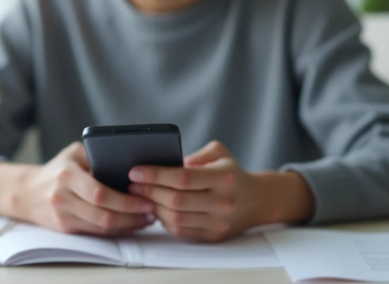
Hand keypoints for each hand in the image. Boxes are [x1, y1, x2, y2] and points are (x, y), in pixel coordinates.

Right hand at [0, 142, 155, 234]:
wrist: (28, 192)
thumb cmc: (59, 168)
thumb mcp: (75, 153)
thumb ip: (99, 155)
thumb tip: (132, 164)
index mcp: (67, 174)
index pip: (100, 193)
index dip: (126, 200)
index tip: (147, 198)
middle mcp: (62, 197)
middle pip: (104, 215)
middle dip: (132, 216)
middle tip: (152, 211)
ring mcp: (63, 216)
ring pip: (102, 228)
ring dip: (128, 225)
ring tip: (147, 218)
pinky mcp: (66, 229)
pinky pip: (96, 233)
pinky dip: (117, 230)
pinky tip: (131, 223)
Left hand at [128, 140, 313, 241]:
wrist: (256, 200)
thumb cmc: (231, 172)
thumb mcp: (218, 152)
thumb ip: (193, 154)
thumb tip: (165, 164)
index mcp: (224, 177)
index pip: (183, 177)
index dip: (156, 175)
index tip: (135, 171)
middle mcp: (222, 201)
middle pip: (176, 200)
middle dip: (149, 191)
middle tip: (133, 184)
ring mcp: (218, 222)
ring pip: (175, 218)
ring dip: (153, 207)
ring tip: (141, 196)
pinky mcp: (212, 236)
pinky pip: (180, 230)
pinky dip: (164, 220)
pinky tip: (157, 208)